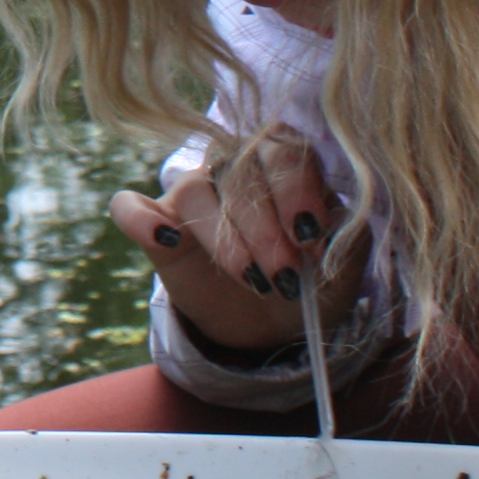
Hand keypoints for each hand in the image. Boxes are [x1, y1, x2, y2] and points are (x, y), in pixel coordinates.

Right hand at [112, 132, 365, 357]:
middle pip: (239, 169)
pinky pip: (130, 207)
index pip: (284, 152)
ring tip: (250, 279)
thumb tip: (336, 220)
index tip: (309, 233)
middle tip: (285, 275)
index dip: (296, 188)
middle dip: (264, 224)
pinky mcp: (156, 226)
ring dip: (224, 236)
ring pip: (195, 189)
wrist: (272, 326)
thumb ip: (348, 241)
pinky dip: (140, 217)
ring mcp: (192, 194)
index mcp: (284, 165)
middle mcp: (234, 167)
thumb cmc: (312, 285)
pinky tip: (164, 237)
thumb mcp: (344, 273)